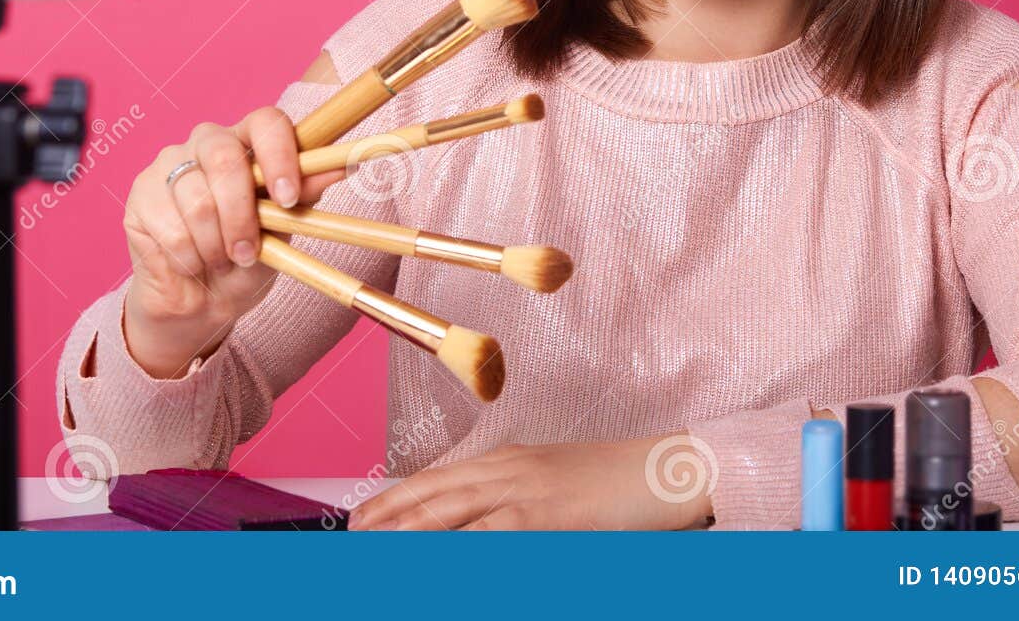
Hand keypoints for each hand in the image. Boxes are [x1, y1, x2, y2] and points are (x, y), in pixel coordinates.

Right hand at [122, 105, 347, 376]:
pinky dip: (189, 256)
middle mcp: (207, 142)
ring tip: (222, 261)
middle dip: (241, 214)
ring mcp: (169, 163)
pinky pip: (170, 225)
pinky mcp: (141, 193)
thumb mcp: (282, 232)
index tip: (288, 200)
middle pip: (224, 157)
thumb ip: (303, 197)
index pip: (266, 122)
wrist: (201, 302)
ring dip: (215, 244)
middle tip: (248, 252)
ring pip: (197, 200)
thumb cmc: (246, 260)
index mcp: (250, 142)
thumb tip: (342, 167)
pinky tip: (193, 263)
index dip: (279, 155)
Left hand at [346, 437, 714, 530]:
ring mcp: (526, 487)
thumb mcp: (560, 493)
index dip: (396, 498)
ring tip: (370, 549)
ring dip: (406, 531)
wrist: (670, 470)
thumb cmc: (621, 486)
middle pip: (432, 492)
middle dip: (386, 515)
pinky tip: (432, 556)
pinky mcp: (546, 511)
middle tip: (349, 538)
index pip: (438, 479)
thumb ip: (518, 510)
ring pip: (449, 510)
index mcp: (510, 461)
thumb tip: (484, 531)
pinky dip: (458, 544)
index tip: (363, 519)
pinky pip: (489, 532)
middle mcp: (509, 468)